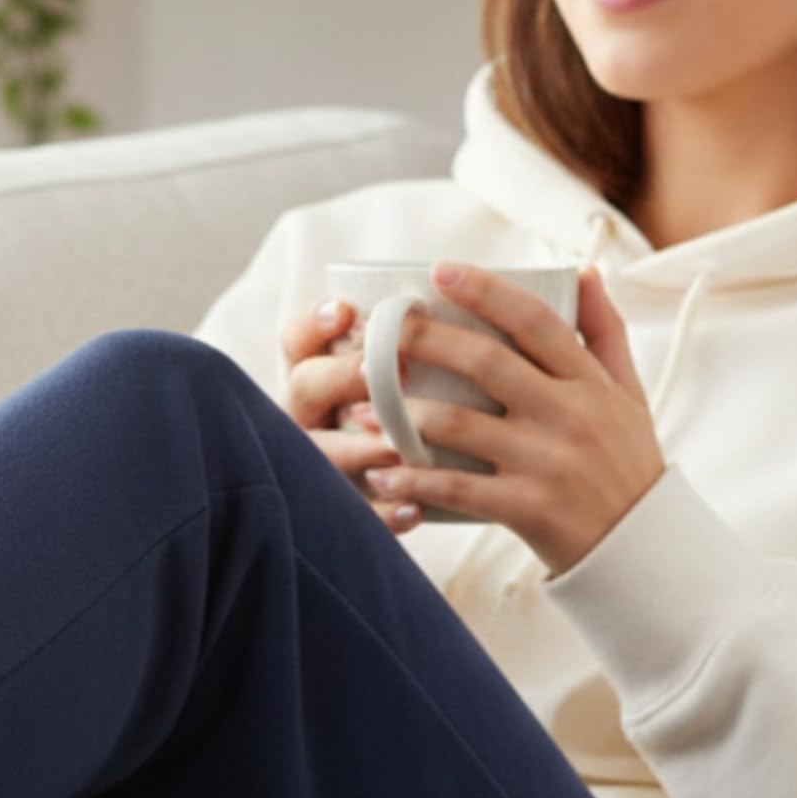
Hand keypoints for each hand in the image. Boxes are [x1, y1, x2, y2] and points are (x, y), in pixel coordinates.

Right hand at [277, 297, 424, 532]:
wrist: (404, 496)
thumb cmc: (417, 410)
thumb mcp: (402, 373)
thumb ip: (424, 342)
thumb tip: (497, 285)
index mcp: (317, 373)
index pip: (299, 340)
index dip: (315, 324)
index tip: (346, 312)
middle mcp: (308, 415)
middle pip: (305, 387)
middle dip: (338, 379)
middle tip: (375, 374)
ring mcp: (317, 462)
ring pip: (322, 453)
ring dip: (360, 448)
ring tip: (398, 448)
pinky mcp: (341, 509)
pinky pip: (355, 512)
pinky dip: (382, 511)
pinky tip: (415, 509)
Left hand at [363, 263, 664, 576]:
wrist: (642, 546)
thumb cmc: (627, 462)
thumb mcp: (628, 393)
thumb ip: (604, 332)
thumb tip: (584, 272)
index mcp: (589, 382)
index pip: (536, 320)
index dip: (486, 291)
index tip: (440, 271)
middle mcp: (568, 415)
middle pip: (486, 362)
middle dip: (426, 340)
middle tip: (381, 331)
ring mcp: (546, 462)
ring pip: (460, 424)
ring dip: (402, 413)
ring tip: (356, 407)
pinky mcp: (526, 507)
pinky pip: (456, 488)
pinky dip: (412, 479)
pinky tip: (378, 471)